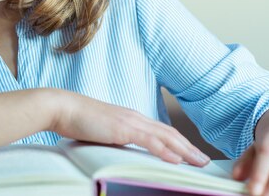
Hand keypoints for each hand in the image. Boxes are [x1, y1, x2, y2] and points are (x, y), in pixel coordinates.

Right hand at [50, 90, 209, 166]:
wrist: (63, 107)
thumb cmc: (77, 120)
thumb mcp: (103, 132)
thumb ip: (117, 140)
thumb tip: (125, 153)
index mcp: (131, 119)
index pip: (161, 131)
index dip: (179, 142)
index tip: (192, 154)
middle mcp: (135, 118)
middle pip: (169, 133)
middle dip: (189, 147)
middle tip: (205, 161)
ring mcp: (129, 122)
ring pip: (164, 136)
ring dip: (185, 150)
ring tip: (199, 162)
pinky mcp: (122, 128)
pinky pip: (149, 141)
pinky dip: (165, 150)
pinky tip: (177, 159)